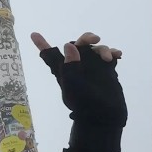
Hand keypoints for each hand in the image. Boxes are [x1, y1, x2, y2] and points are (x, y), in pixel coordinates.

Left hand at [31, 31, 127, 151]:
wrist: (105, 117)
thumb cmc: (85, 105)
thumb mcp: (74, 87)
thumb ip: (70, 67)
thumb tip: (69, 46)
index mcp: (65, 71)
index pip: (50, 56)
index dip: (42, 44)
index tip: (34, 34)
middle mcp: (78, 66)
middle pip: (77, 45)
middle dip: (86, 38)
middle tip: (94, 39)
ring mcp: (93, 68)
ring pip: (94, 49)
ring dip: (102, 49)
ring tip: (108, 58)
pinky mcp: (106, 70)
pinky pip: (108, 56)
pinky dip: (112, 52)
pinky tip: (117, 55)